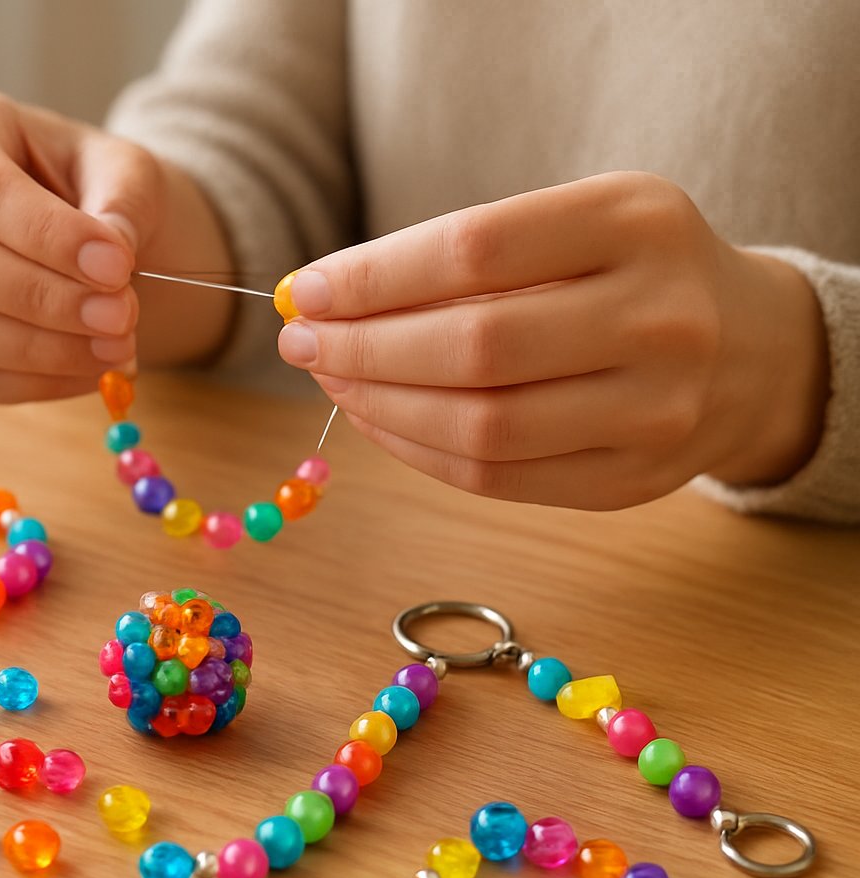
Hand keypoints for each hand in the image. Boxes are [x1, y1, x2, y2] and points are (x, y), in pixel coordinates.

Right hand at [0, 87, 231, 402]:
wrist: (97, 237)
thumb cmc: (102, 186)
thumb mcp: (128, 170)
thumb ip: (123, 204)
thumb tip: (109, 260)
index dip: (47, 235)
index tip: (118, 265)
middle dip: (43, 298)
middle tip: (122, 315)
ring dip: (40, 349)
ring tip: (117, 346)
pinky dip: (43, 381)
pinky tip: (95, 366)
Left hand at [277, 171, 828, 509]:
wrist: (749, 347)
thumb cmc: (628, 271)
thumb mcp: (576, 223)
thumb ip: (467, 255)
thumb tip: (326, 300)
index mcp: (636, 222)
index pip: (474, 250)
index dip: (372, 278)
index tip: (306, 291)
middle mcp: (660, 316)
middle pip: (473, 348)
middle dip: (363, 348)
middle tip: (304, 342)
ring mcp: (656, 409)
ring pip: (480, 427)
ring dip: (380, 406)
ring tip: (334, 378)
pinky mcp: (634, 480)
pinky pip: (496, 479)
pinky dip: (418, 451)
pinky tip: (380, 418)